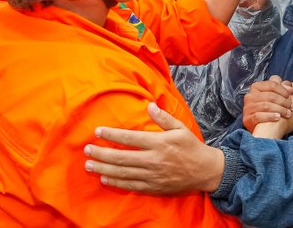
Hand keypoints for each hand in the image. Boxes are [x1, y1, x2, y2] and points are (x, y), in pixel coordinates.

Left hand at [83, 103, 223, 193]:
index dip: (111, 134)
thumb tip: (149, 106)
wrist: (205, 171)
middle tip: (86, 150)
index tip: (97, 131)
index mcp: (159, 143)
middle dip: (101, 153)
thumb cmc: (192, 147)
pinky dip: (116, 182)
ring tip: (89, 164)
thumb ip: (164, 118)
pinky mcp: (153, 187)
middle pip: (121, 157)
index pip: (130, 138)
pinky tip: (105, 177)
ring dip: (103, 168)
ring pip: (122, 172)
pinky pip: (130, 185)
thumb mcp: (181, 129)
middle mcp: (153, 159)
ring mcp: (152, 175)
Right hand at [246, 76, 292, 138]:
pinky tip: (278, 118)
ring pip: (266, 105)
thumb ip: (283, 89)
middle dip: (284, 101)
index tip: (291, 95)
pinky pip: (259, 116)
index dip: (283, 90)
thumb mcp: (276, 97)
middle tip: (292, 107)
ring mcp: (248, 108)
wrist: (263, 129)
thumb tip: (290, 88)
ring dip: (280, 109)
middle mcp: (250, 96)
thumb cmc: (271, 110)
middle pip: (270, 95)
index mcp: (256, 87)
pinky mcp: (247, 119)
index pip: (272, 84)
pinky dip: (270, 116)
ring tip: (288, 113)